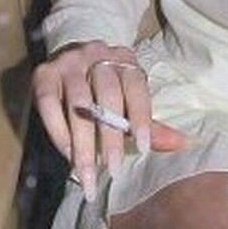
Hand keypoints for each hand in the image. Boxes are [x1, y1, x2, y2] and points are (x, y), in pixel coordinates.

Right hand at [33, 40, 186, 199]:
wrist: (70, 55)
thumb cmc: (106, 86)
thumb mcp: (129, 98)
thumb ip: (150, 123)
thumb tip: (183, 144)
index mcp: (126, 60)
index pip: (136, 88)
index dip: (142, 118)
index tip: (144, 149)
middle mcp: (98, 55)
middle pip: (107, 97)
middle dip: (110, 136)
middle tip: (113, 169)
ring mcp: (69, 63)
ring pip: (78, 104)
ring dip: (83, 142)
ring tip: (87, 173)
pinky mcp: (44, 74)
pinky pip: (50, 105)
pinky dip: (58, 132)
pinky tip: (67, 154)